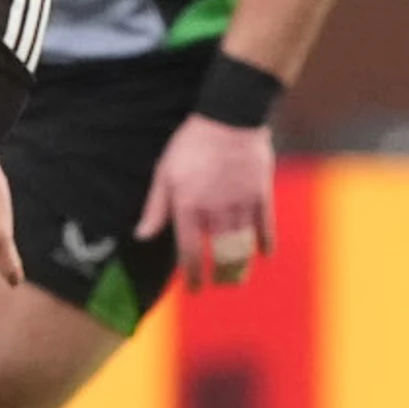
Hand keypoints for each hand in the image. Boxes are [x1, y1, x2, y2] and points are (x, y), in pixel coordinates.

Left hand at [139, 111, 273, 285]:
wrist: (228, 119)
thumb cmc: (190, 145)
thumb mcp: (164, 174)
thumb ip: (155, 208)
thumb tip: (142, 236)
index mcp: (188, 207)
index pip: (190, 251)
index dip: (193, 275)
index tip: (194, 288)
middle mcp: (215, 210)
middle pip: (221, 255)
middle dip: (222, 275)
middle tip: (220, 285)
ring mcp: (241, 204)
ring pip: (244, 245)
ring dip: (242, 265)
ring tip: (238, 277)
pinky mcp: (262, 195)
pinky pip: (266, 226)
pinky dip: (266, 242)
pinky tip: (264, 254)